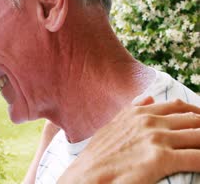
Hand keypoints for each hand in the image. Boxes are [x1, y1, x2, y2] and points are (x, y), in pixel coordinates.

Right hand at [58, 97, 199, 183]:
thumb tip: (149, 98)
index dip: (197, 115)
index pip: (179, 107)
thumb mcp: (112, 127)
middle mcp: (150, 122)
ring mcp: (157, 139)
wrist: (86, 176)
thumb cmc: (98, 156)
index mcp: (140, 113)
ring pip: (199, 136)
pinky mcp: (161, 159)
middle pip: (194, 120)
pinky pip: (197, 157)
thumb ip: (132, 111)